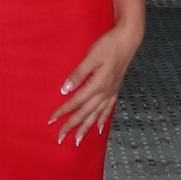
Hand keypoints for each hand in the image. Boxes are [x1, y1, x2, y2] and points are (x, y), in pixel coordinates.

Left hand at [47, 22, 142, 145]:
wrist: (128, 39)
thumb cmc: (109, 44)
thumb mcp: (91, 56)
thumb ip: (78, 74)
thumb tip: (65, 90)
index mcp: (98, 84)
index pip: (76, 102)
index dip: (63, 112)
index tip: (52, 120)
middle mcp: (105, 92)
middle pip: (85, 113)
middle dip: (72, 126)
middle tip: (60, 138)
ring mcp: (111, 91)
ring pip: (96, 115)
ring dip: (86, 128)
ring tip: (78, 140)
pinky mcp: (115, 88)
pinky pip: (108, 109)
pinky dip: (102, 119)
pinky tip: (99, 127)